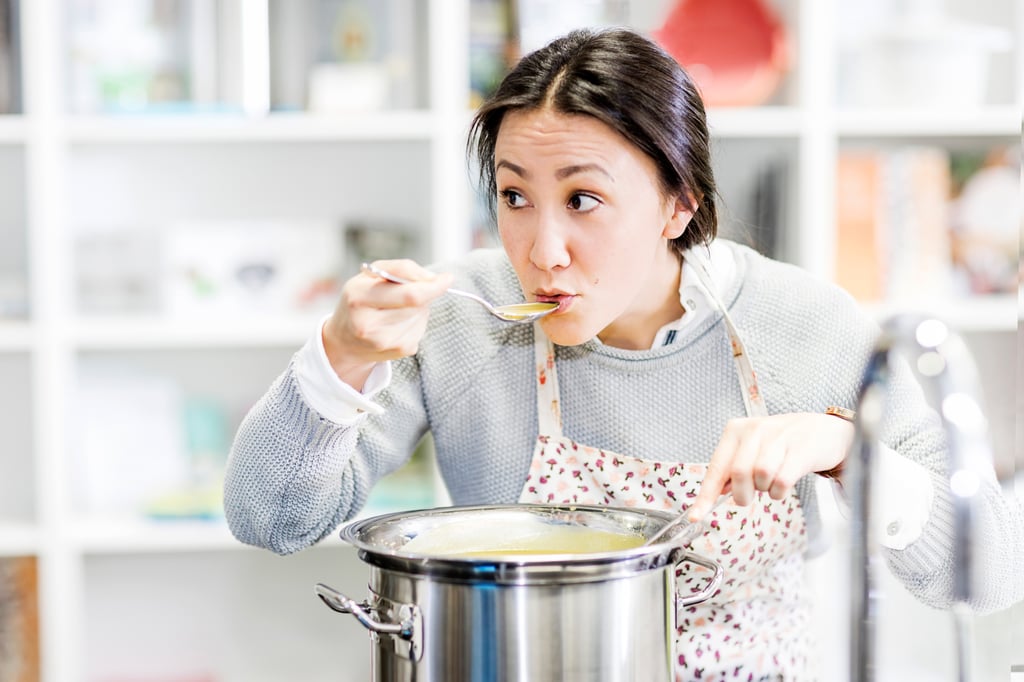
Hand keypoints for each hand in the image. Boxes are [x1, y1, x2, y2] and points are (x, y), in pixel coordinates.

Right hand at [322, 260, 452, 389]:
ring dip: (418, 309)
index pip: (410, 294)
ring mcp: (383, 341)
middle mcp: (367, 323)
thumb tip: (433, 279)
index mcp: (358, 296)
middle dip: (424, 293)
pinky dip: (416, 322)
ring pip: (421, 316)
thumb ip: (401, 269)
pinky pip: (420, 330)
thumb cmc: (360, 300)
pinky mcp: (398, 351)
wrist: (344, 339)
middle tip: (416, 289)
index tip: (447, 278)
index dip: (434, 286)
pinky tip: (397, 324)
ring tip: (396, 310)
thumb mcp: (370, 276)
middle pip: (418, 305)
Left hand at [686, 412, 853, 521]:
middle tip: (750, 496)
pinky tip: (783, 485)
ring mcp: (779, 437)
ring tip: (772, 483)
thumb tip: (717, 492)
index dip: (706, 495)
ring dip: (765, 490)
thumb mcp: (754, 448)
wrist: (825, 430)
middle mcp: (755, 430)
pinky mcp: (800, 449)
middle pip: (738, 474)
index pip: (716, 468)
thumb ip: (734, 467)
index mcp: (736, 430)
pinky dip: (780, 492)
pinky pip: (782, 481)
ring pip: (760, 476)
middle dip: (743, 494)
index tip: (695, 516)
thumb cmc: (784, 444)